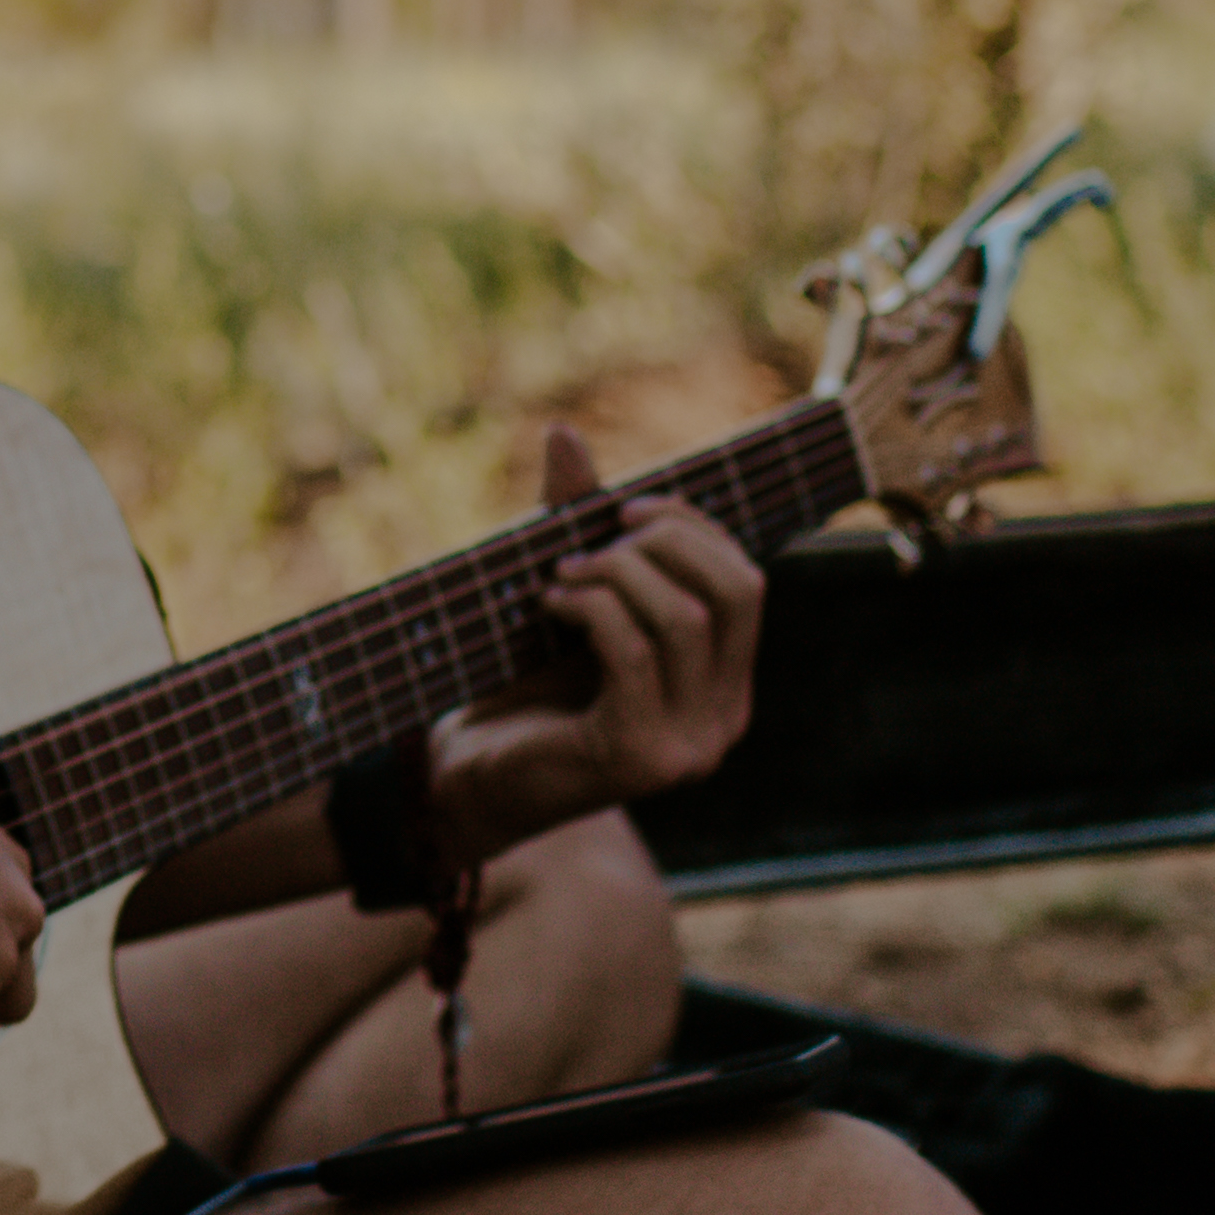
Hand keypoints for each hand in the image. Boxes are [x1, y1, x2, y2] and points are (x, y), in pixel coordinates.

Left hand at [422, 425, 766, 855]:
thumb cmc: (522, 694)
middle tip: (594, 539)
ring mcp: (687, 746)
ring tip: (561, 576)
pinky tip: (550, 607)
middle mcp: (722, 722)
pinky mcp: (638, 756)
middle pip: (737, 591)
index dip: (694, 528)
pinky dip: (591, 609)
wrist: (467, 782)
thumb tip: (563, 432)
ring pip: (686, 617)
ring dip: (618, 575)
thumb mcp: (568, 603)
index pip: (748, 583)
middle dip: (667, 542)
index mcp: (724, 686)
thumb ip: (577, 527)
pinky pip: (634, 651)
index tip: (625, 507)